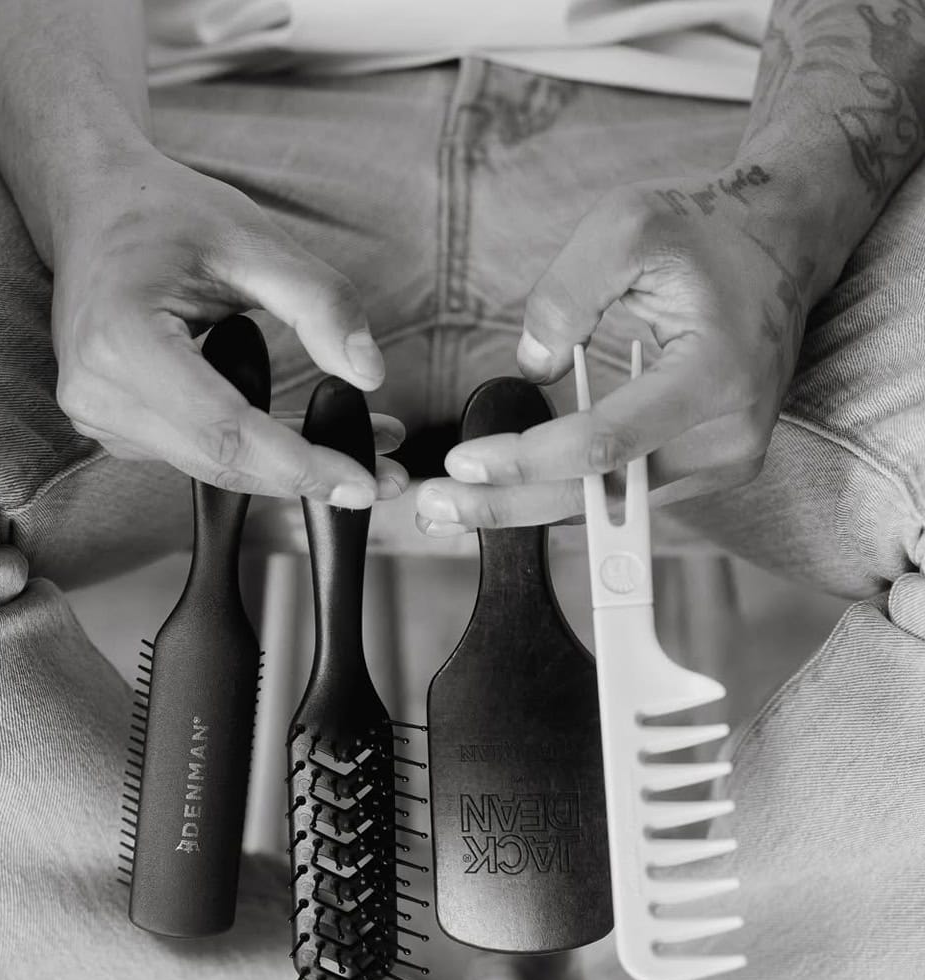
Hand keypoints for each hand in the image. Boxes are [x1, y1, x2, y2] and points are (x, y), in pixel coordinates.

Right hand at [52, 148, 406, 505]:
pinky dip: (256, 452)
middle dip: (308, 476)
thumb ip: (319, 302)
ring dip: (289, 468)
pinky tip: (303, 436)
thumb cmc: (166, 213)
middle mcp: (97, 391)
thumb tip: (369, 373)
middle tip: (386, 477)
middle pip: (221, 462)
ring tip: (363, 448)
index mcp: (121, 340)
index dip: (299, 465)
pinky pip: (198, 454)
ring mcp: (98, 415)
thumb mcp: (253, 238)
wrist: (94, 204)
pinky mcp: (114, 426)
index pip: (225, 431)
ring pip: (214, 467)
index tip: (363, 483)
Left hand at [416, 163, 822, 532]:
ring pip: (612, 507)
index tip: (462, 463)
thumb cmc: (708, 233)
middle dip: (512, 506)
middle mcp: (729, 436)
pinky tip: (510, 492)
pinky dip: (567, 495)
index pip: (604, 443)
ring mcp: (726, 460)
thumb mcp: (628, 227)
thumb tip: (529, 366)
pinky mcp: (712, 466)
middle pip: (603, 495)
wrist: (783, 246)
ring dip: (531, 508)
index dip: (528, 461)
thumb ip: (565, 294)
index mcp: (714, 377)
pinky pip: (628, 493)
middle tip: (438, 509)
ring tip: (455, 508)